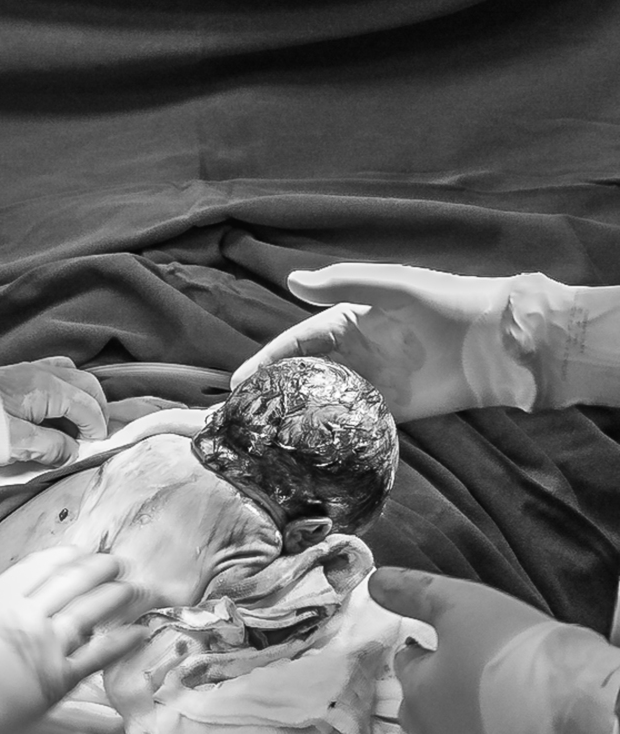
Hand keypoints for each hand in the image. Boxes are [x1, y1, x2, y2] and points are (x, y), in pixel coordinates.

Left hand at [0, 356, 108, 465]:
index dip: (96, 430)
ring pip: (72, 378)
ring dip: (82, 400)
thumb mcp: (16, 444)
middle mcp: (41, 372)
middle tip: (92, 439)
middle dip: (97, 412)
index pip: (88, 406)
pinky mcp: (16, 376)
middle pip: (87, 386)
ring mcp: (28, 370)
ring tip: (76, 427)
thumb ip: (52, 447)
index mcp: (46, 387)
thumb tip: (73, 452)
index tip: (92, 450)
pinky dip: (65, 392)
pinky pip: (54, 376)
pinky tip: (56, 412)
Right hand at [0, 548, 142, 733]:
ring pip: (89, 612)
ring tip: (132, 587)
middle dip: (96, 569)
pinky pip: (97, 656)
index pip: (37, 568)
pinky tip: (138, 633)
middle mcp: (26, 614)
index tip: (79, 550)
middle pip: (70, 583)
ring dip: (113, 596)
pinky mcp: (58, 678)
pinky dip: (120, 642)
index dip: (62, 557)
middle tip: (115, 562)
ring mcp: (45, 645)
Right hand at [230, 262, 545, 421]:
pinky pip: (355, 425)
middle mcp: (354, 355)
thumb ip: (343, 282)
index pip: (296, 343)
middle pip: (305, 377)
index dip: (266, 361)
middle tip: (244, 422)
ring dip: (300, 421)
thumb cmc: (445, 303)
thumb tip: (292, 279)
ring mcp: (372, 385)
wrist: (496, 342)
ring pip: (325, 404)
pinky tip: (312, 454)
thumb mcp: (392, 286)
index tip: (238, 383)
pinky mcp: (393, 412)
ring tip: (268, 443)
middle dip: (275, 396)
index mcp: (346, 321)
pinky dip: (334, 437)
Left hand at [371, 567, 556, 733]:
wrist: (567, 710)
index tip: (443, 646)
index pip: (407, 665)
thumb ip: (413, 592)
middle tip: (472, 682)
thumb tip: (373, 582)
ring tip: (486, 722)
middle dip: (436, 696)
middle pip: (419, 709)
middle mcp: (422, 731)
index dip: (425, 652)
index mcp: (416, 686)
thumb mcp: (460, 603)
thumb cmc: (512, 651)